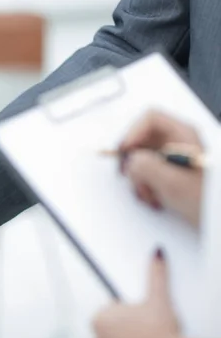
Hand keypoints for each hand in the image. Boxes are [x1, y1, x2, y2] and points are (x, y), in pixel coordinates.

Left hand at [93, 248, 179, 337]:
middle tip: (144, 330)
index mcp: (100, 318)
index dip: (125, 313)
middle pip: (110, 331)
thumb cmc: (160, 332)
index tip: (136, 317)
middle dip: (124, 329)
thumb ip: (155, 274)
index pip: (109, 312)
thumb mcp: (158, 298)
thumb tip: (156, 254)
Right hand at [120, 110, 203, 227]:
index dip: (132, 133)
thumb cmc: (205, 201)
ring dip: (137, 178)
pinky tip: (153, 197)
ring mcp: (170, 157)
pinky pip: (143, 172)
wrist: (216, 219)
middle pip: (140, 139)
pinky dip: (142, 185)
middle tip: (132, 176)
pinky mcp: (166, 171)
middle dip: (133, 161)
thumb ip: (146, 167)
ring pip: (138, 157)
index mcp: (183, 135)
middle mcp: (176, 142)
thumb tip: (130, 161)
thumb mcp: (173, 183)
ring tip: (149, 193)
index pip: (150, 119)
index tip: (125, 153)